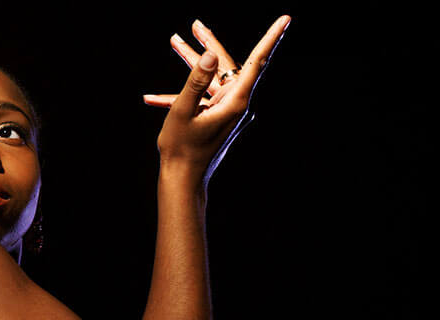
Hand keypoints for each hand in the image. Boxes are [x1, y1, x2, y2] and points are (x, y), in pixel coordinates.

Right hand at [144, 16, 289, 176]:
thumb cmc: (181, 150)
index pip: (257, 62)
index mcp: (235, 102)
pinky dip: (183, 95)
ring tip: (175, 42)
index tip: (286, 19)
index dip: (271, 38)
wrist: (181, 180)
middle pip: (228, 66)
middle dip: (210, 43)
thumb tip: (212, 55)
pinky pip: (203, 97)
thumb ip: (196, 81)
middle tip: (195, 25)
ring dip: (192, 63)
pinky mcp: (218, 117)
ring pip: (213, 79)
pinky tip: (153, 98)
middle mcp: (237, 105)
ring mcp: (228, 111)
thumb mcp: (182, 112)